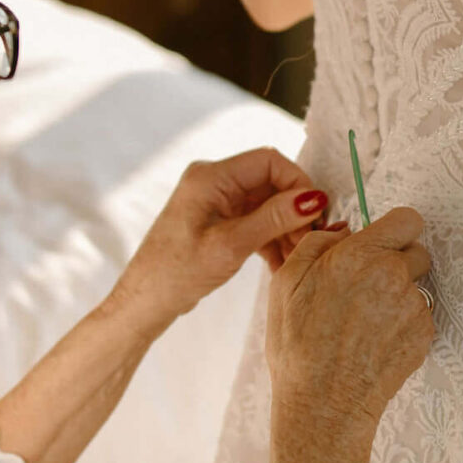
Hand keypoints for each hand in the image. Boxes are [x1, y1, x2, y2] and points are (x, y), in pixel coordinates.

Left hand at [115, 147, 335, 331]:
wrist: (146, 301)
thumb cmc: (178, 272)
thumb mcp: (231, 245)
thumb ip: (273, 219)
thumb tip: (314, 199)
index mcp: (211, 177)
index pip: (268, 161)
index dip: (298, 183)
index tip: (317, 212)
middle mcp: (214, 182)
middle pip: (270, 183)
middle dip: (294, 211)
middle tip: (311, 241)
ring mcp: (216, 202)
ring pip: (266, 205)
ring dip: (286, 229)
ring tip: (298, 258)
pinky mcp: (219, 222)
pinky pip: (255, 222)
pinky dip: (271, 240)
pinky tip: (283, 264)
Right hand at [265, 206, 434, 445]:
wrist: (323, 404)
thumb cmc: (298, 345)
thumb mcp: (286, 282)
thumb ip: (317, 243)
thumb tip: (345, 230)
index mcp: (360, 255)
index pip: (407, 219)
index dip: (395, 229)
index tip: (382, 242)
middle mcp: (394, 275)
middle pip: (417, 251)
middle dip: (397, 262)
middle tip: (368, 286)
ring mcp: (413, 307)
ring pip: (417, 286)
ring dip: (399, 295)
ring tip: (365, 322)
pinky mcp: (424, 335)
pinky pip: (420, 316)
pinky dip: (403, 324)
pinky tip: (374, 342)